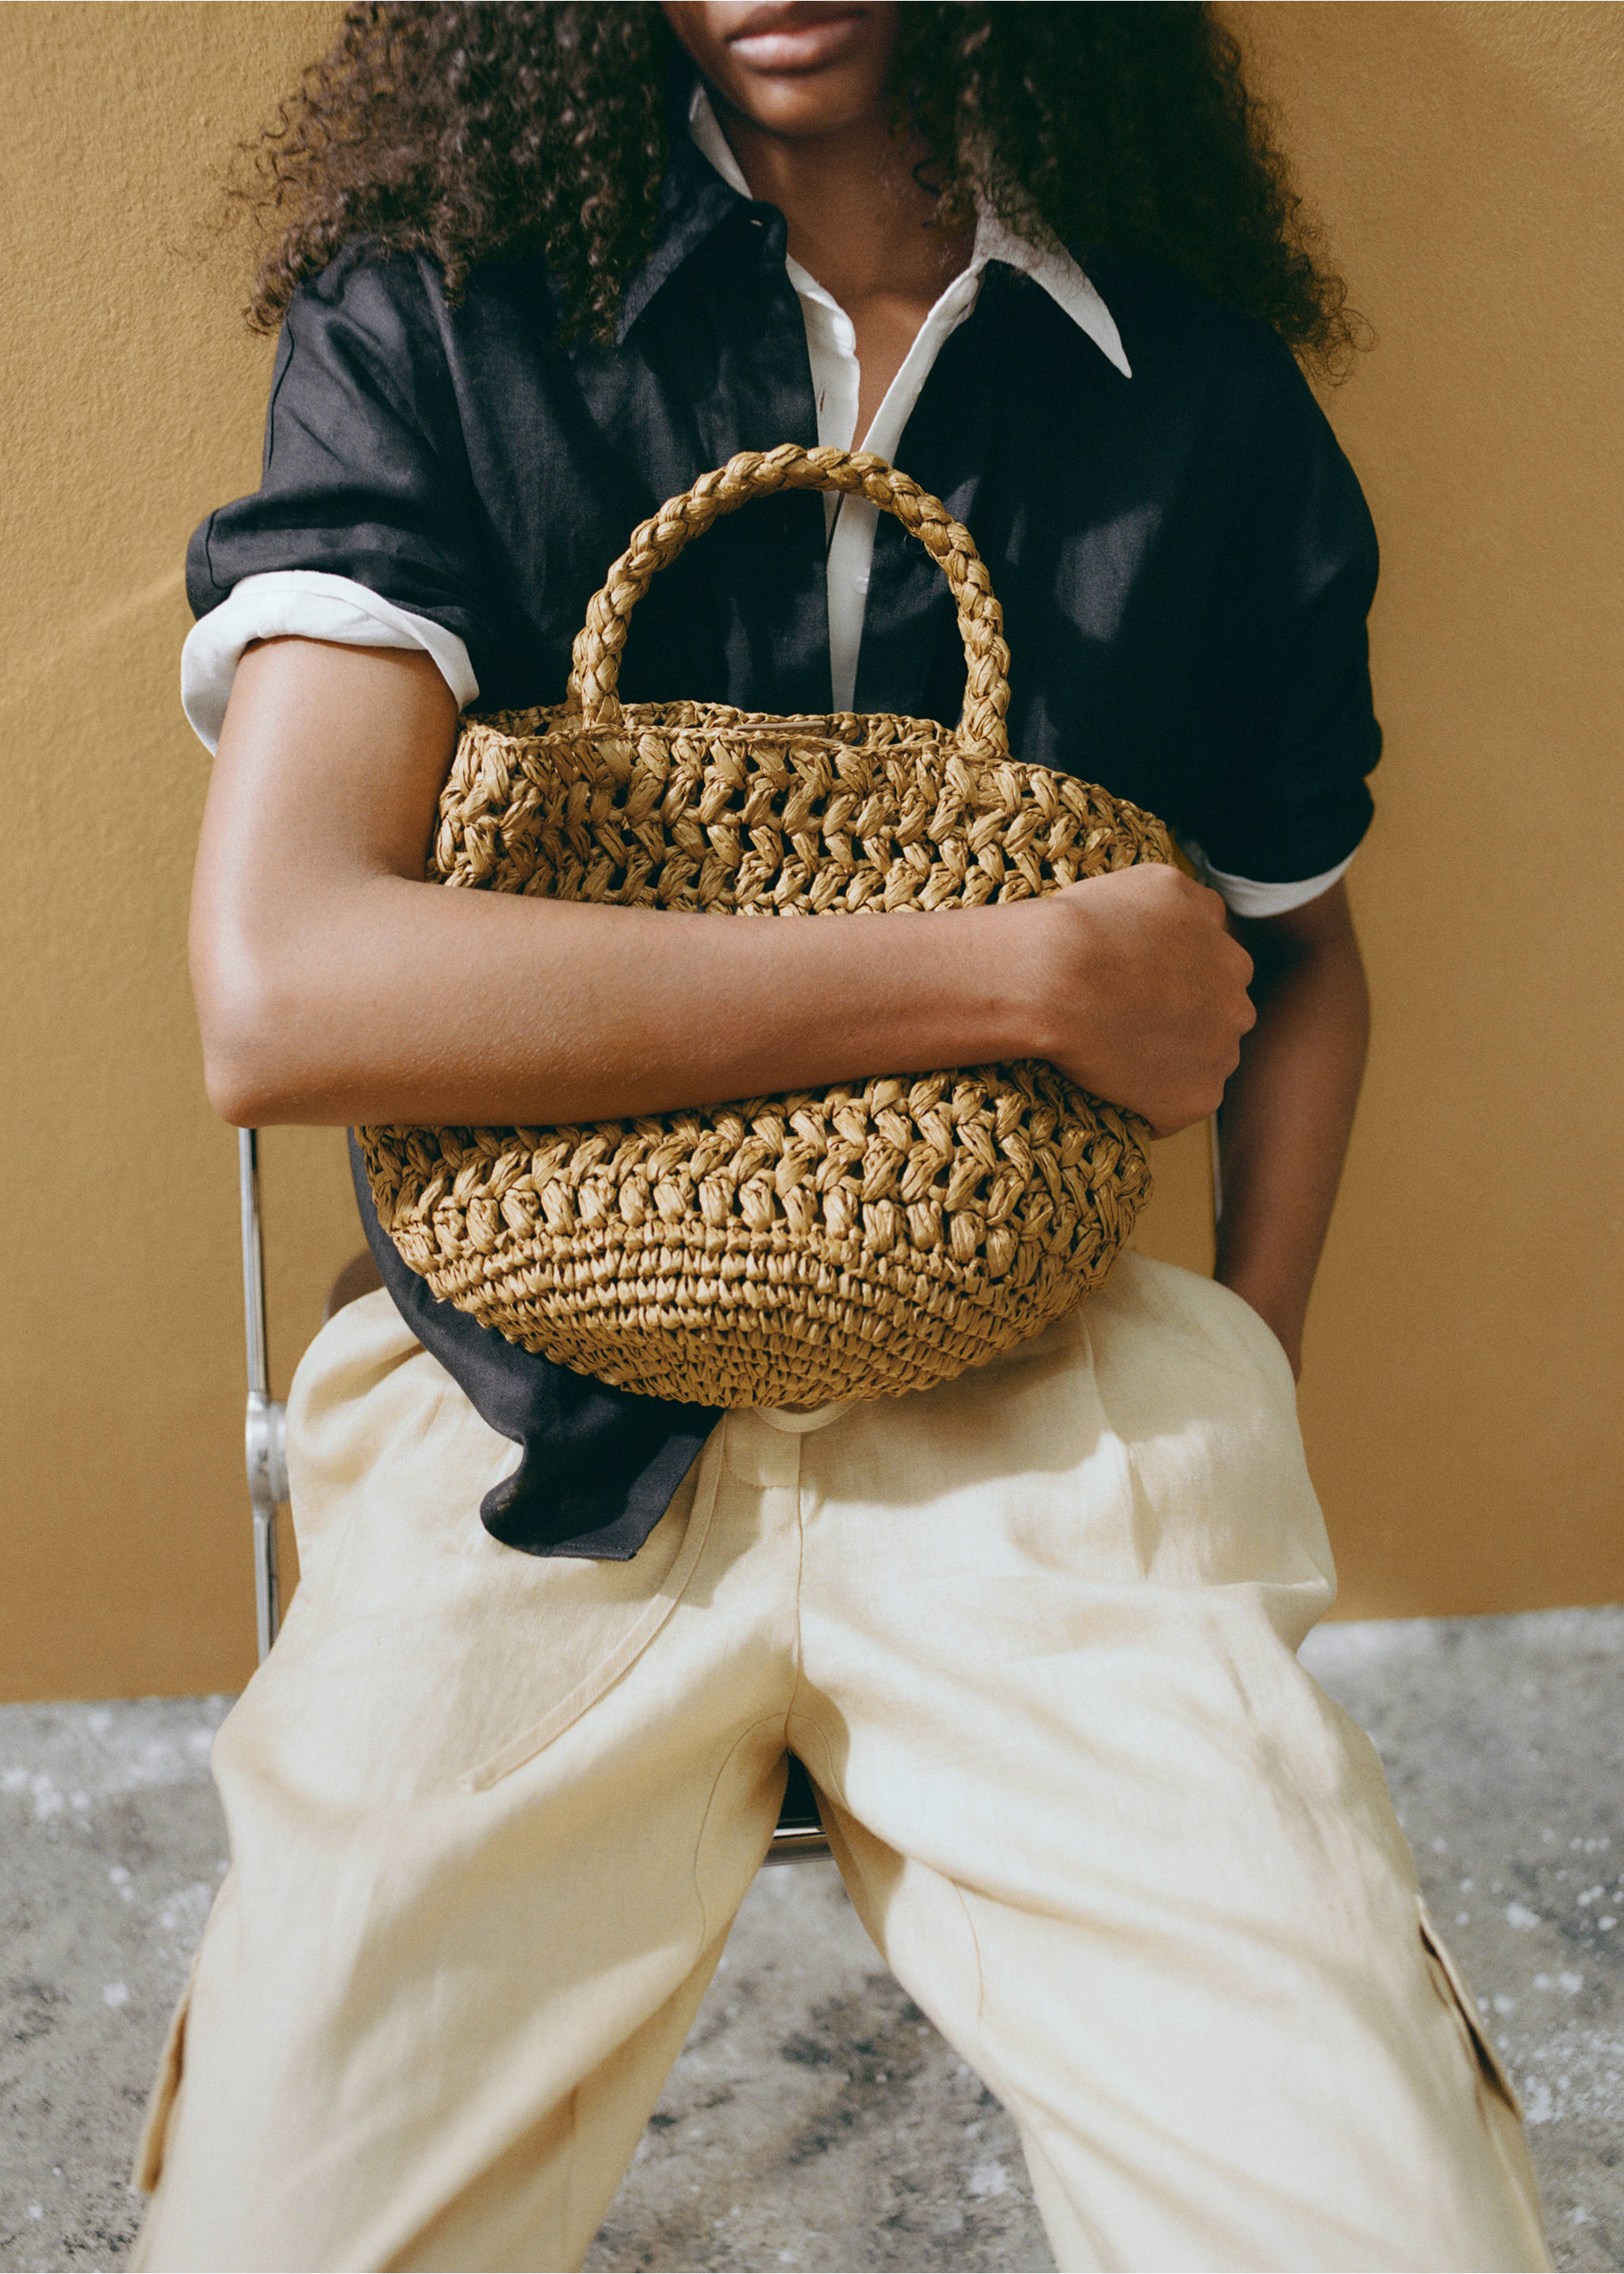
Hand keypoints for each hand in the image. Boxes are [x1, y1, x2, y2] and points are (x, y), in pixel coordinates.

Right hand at [1027, 865, 1255, 1135]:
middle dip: (1183, 1025)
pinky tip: (1112, 1091)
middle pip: (1216, 1024)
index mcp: (1232, 959)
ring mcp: (1219, 1059)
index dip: (1177, 984)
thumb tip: (1216, 922)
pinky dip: (1147, 1108)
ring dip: (1167, 1065)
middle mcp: (1237, 1009)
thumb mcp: (1159, 884)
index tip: (1140, 988)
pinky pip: (1172, 1112)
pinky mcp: (1192, 1102)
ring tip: (1114, 1057)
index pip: (1218, 978)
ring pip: (1199, 1067)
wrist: (1057, 977)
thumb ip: (1200, 905)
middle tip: (1126, 1023)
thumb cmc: (1095, 925)